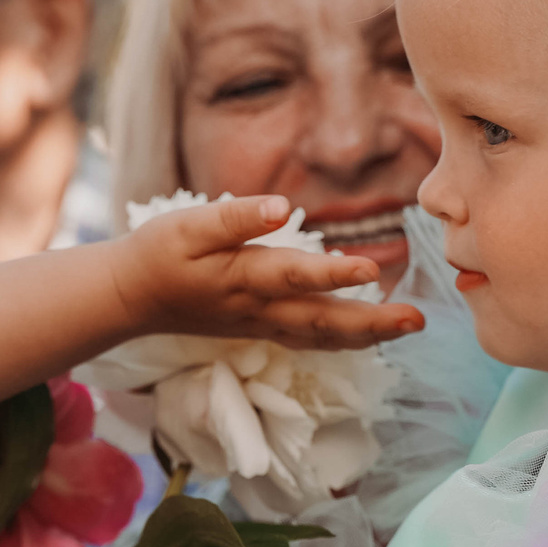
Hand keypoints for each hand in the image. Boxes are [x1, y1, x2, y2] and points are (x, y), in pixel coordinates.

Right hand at [114, 196, 422, 348]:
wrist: (131, 297)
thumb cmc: (159, 253)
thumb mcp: (186, 226)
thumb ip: (233, 217)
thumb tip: (278, 207)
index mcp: (242, 277)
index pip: (294, 275)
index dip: (332, 273)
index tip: (371, 268)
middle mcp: (258, 308)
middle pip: (321, 320)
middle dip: (371, 322)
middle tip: (416, 320)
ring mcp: (260, 324)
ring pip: (319, 335)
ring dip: (366, 335)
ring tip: (406, 327)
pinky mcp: (258, 328)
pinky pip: (308, 339)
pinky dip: (341, 340)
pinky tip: (366, 335)